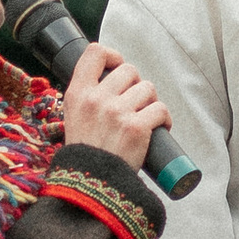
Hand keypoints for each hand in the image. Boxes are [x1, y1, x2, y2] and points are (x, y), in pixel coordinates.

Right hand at [63, 39, 170, 170]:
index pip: (95, 52)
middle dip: (136, 85)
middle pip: (129, 70)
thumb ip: (88, 97)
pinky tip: (159, 128)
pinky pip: (161, 109)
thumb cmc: (86, 154)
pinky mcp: (136, 127)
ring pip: (148, 88)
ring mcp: (116, 112)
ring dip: (151, 102)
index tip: (117, 68)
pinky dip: (164, 119)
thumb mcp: (74, 118)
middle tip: (135, 103)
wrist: (91, 186)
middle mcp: (96, 99)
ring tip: (145, 118)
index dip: (112, 55)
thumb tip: (113, 80)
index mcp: (77, 93)